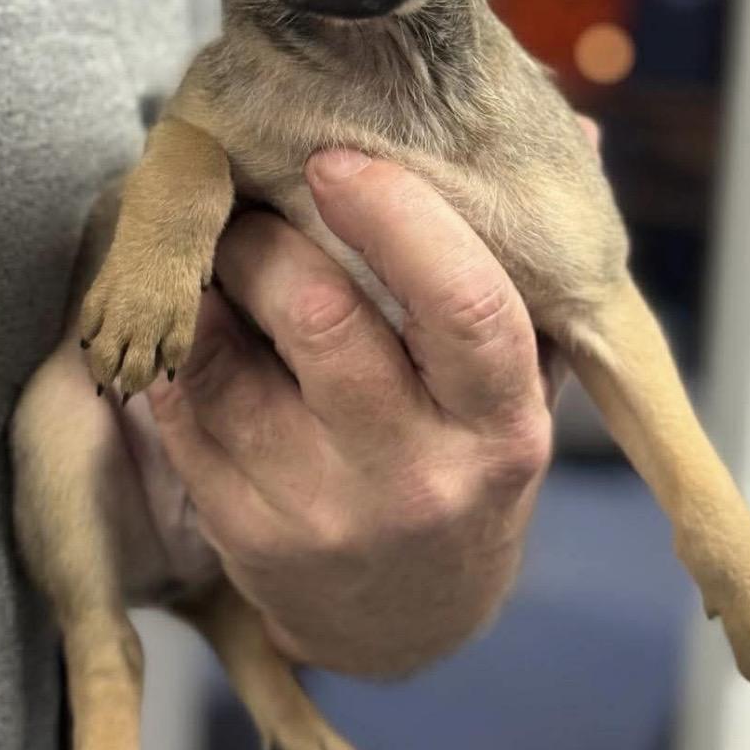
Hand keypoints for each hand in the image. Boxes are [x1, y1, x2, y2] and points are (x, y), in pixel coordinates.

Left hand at [146, 148, 562, 675]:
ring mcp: (321, 513)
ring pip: (226, 359)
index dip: (395, 214)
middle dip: (267, 236)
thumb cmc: (467, 470)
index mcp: (502, 426)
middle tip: (251, 204)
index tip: (337, 160)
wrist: (408, 621)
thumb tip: (574, 129)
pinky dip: (175, 346)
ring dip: (205, 285)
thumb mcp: (522, 388)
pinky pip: (179, 408)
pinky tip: (193, 325)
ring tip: (213, 258)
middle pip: (320, 316)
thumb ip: (531, 263)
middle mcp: (417, 476)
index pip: (463, 303)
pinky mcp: (244, 535)